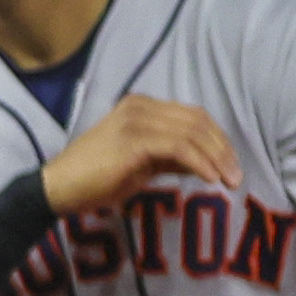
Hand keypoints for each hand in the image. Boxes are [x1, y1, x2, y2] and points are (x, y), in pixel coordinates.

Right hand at [45, 95, 238, 215]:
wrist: (58, 188)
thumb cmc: (94, 180)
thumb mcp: (141, 166)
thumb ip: (170, 159)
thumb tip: (203, 163)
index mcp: (140, 107)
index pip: (192, 115)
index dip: (217, 139)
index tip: (230, 165)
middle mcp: (139, 106)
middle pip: (197, 120)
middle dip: (222, 149)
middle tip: (236, 176)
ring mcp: (136, 121)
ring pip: (192, 132)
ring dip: (217, 158)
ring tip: (229, 181)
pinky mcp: (134, 140)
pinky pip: (180, 148)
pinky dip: (200, 163)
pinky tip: (209, 179)